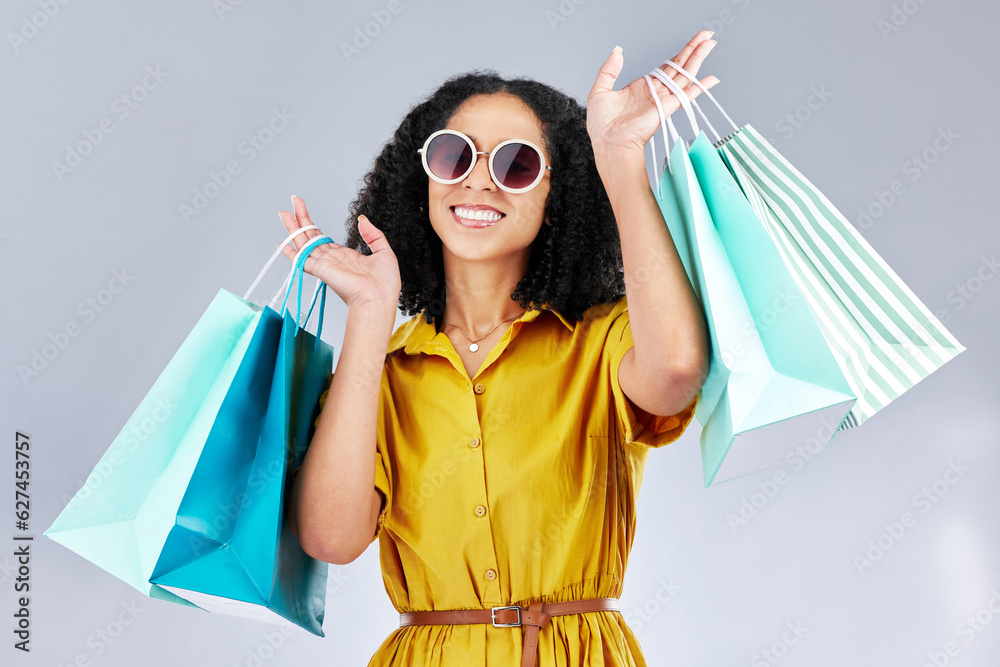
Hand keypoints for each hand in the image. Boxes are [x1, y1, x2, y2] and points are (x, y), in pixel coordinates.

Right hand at [277, 196, 401, 308]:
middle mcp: (332, 260)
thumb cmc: (384, 283)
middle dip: (301, 219)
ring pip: (304, 243)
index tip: (305, 211)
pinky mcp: (321, 270)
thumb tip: (362, 220)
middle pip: (311, 236)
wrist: (379, 299)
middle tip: (293, 201)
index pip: (323, 238)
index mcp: (345, 256)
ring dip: (293, 228)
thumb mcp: (384, 252)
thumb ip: (373, 235)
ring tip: (284, 212)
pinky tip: (281, 243)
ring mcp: (325, 264)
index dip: (313, 225)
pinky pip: (302, 259)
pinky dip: (290, 252)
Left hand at [586, 31, 719, 162]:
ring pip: (684, 74)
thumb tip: (617, 51)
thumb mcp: (600, 91)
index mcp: (641, 88)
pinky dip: (700, 87)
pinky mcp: (666, 107)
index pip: (665, 67)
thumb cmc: (602, 126)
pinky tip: (712, 79)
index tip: (691, 43)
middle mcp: (655, 92)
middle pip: (679, 67)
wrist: (608, 143)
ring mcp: (662, 99)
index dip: (679, 54)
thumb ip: (609, 70)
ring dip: (698, 58)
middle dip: (693, 49)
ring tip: (710, 42)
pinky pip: (686, 95)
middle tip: (707, 34)